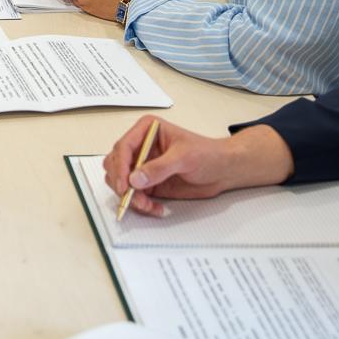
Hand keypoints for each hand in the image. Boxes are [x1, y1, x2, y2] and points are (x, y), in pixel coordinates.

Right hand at [103, 118, 293, 217]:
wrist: (224, 170)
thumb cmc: (208, 154)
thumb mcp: (184, 157)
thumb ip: (159, 168)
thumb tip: (135, 179)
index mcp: (146, 130)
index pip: (123, 147)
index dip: (120, 166)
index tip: (124, 184)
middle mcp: (140, 146)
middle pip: (115, 164)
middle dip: (122, 184)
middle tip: (133, 198)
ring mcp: (142, 165)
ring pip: (121, 181)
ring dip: (130, 196)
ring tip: (147, 205)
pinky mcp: (148, 182)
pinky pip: (134, 195)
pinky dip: (140, 204)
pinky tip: (155, 208)